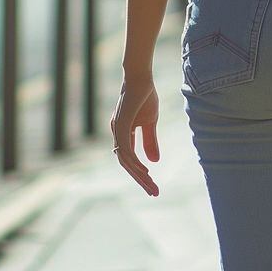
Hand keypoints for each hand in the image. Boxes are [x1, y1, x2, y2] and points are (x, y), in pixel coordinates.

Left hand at [111, 70, 162, 194]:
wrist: (140, 77)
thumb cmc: (144, 97)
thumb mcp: (150, 123)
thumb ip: (151, 141)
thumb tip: (154, 162)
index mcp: (122, 135)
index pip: (129, 160)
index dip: (140, 174)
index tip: (152, 186)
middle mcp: (117, 134)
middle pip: (126, 164)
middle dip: (140, 180)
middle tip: (154, 193)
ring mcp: (118, 130)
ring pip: (125, 160)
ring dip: (138, 174)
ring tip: (151, 184)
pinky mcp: (121, 124)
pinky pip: (126, 149)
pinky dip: (134, 161)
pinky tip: (144, 170)